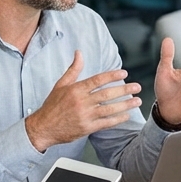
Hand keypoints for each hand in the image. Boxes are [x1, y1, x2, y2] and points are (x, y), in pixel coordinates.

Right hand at [25, 51, 141, 151]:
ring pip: (109, 109)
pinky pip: (106, 123)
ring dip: (125, 105)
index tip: (124, 73)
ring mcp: (85, 116)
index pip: (97, 80)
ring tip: (137, 101)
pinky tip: (126, 115)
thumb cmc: (52, 105)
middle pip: (106, 94)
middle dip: (124, 90)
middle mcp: (81, 102)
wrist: (43, 127)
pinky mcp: (87, 128)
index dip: (112, 76)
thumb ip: (73, 69)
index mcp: (75, 90)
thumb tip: (79, 53)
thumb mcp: (60, 84)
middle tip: (137, 87)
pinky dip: (117, 119)